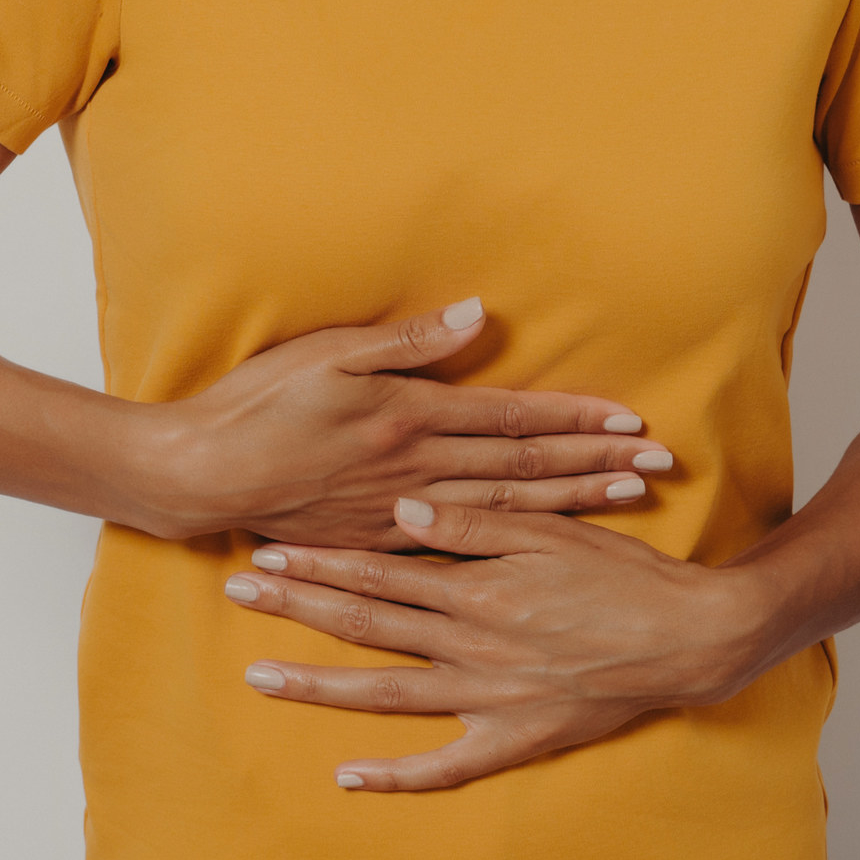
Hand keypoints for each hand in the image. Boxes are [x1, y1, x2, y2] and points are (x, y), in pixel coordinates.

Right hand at [139, 300, 674, 547]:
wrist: (201, 474)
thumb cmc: (257, 404)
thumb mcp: (328, 353)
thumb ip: (407, 340)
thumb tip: (476, 316)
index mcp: (410, 416)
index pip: (513, 419)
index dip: (576, 419)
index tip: (632, 422)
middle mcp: (419, 468)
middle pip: (526, 468)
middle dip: (597, 463)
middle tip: (658, 466)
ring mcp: (403, 510)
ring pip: (508, 509)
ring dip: (573, 501)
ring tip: (628, 498)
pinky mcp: (381, 539)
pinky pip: (466, 543)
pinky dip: (517, 541)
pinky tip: (549, 543)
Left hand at [220, 497, 782, 789]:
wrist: (691, 638)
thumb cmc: (622, 573)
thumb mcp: (549, 529)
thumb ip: (472, 523)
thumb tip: (399, 509)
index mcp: (480, 586)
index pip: (379, 570)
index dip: (320, 561)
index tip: (266, 550)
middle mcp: (474, 643)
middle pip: (368, 624)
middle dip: (297, 608)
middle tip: (237, 594)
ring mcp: (491, 696)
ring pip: (389, 692)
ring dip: (321, 686)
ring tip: (260, 677)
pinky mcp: (517, 738)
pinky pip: (447, 766)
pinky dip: (397, 776)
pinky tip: (347, 777)